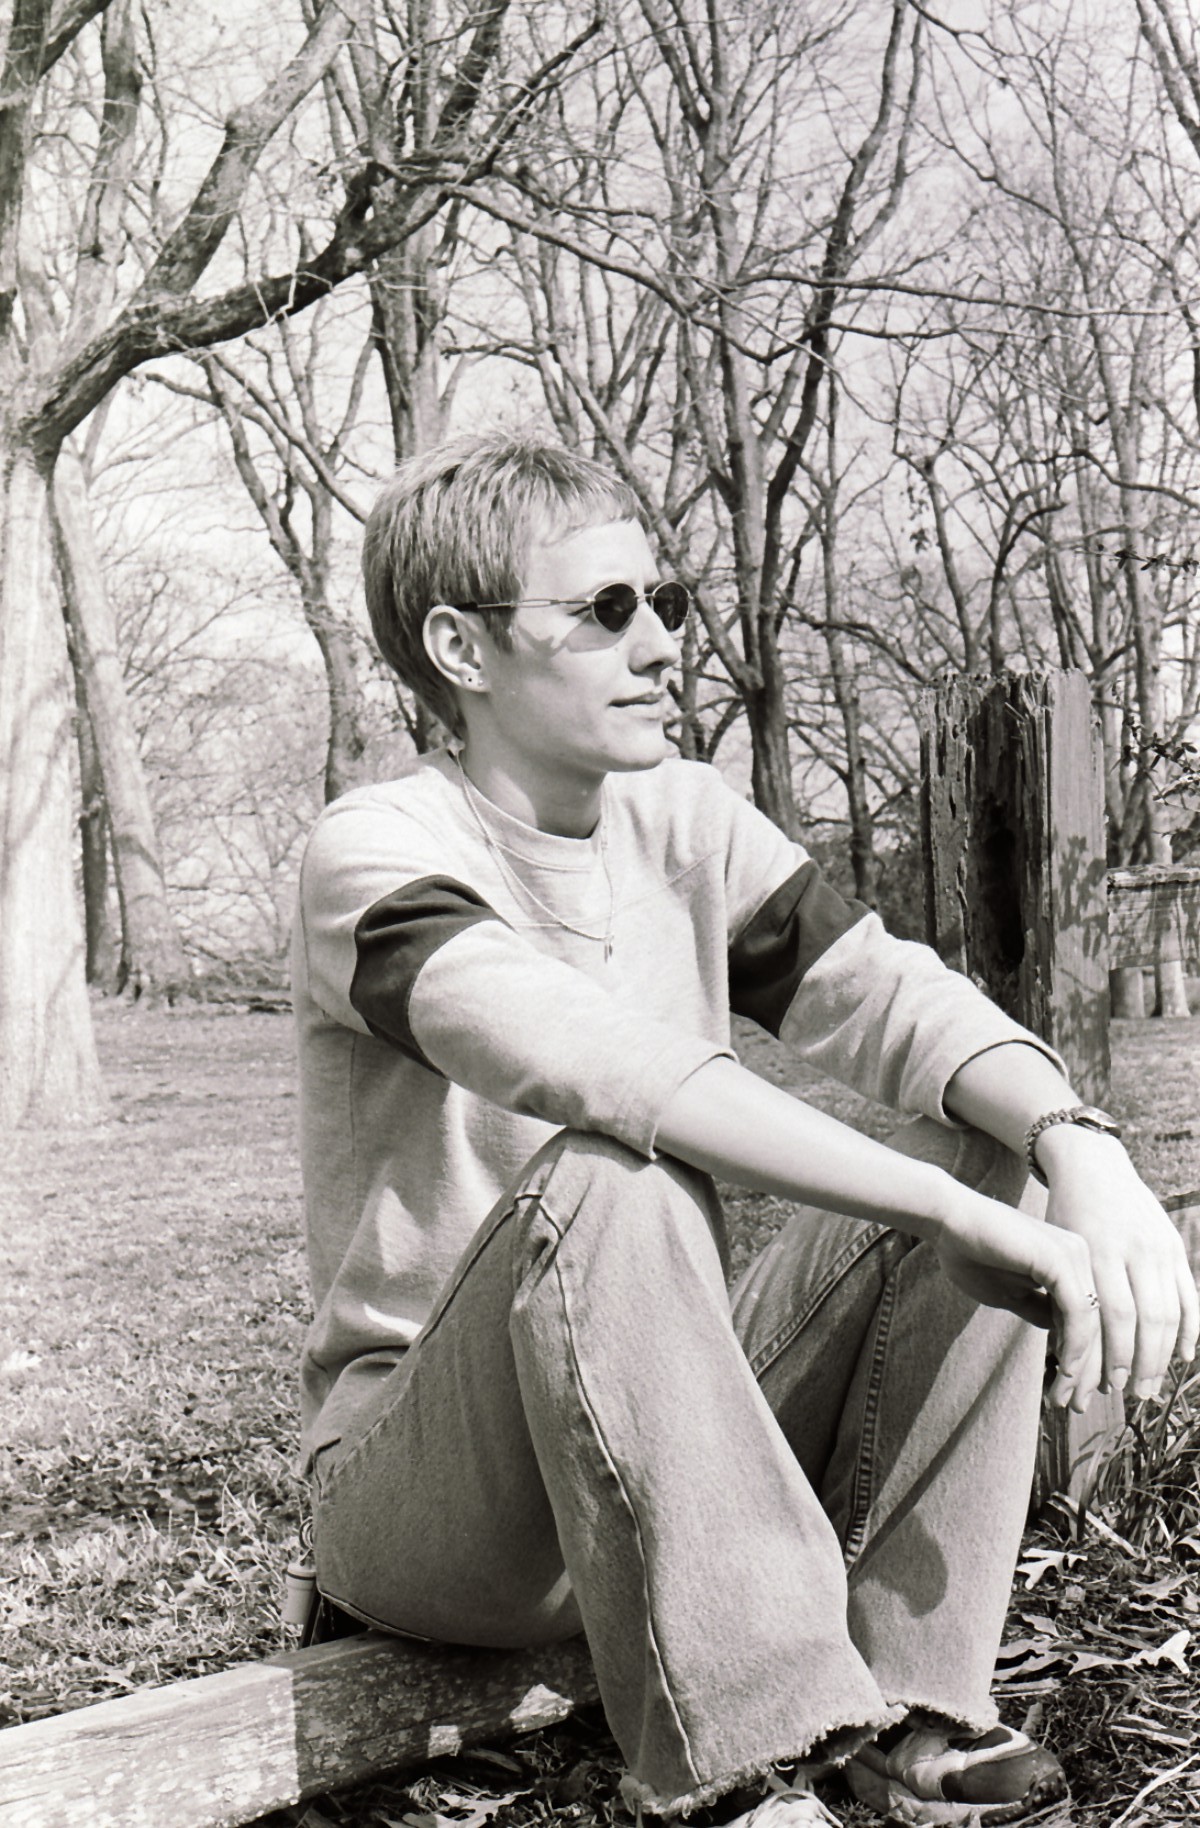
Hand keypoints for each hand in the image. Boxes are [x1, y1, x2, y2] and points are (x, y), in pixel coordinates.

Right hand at [930, 1185, 1106, 1410]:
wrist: (947, 1221)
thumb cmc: (972, 1253)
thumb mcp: (1012, 1294)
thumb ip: (1041, 1312)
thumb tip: (1066, 1346)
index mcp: (1074, 1260)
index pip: (1092, 1318)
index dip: (1086, 1360)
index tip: (1074, 1393)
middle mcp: (1083, 1254)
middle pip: (1100, 1323)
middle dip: (1089, 1370)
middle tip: (1074, 1405)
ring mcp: (1076, 1254)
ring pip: (1094, 1322)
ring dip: (1082, 1365)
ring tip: (1063, 1396)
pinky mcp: (1061, 1259)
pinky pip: (1079, 1313)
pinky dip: (1075, 1346)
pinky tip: (1065, 1371)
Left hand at [1037, 1127, 1198, 1408]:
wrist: (1092, 1167)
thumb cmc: (1064, 1216)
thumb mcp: (1058, 1249)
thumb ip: (1066, 1294)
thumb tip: (1067, 1356)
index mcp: (1097, 1250)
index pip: (1111, 1315)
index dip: (1111, 1354)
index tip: (1104, 1386)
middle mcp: (1133, 1249)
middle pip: (1144, 1319)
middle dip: (1139, 1363)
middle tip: (1133, 1396)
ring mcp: (1159, 1247)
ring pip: (1169, 1312)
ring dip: (1163, 1356)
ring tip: (1152, 1385)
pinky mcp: (1175, 1247)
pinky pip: (1189, 1295)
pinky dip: (1190, 1329)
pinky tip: (1183, 1356)